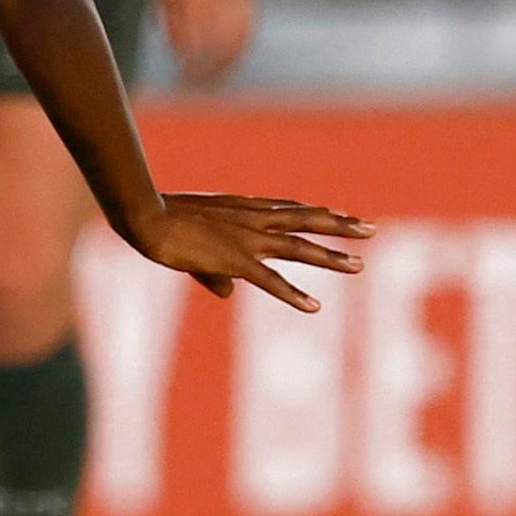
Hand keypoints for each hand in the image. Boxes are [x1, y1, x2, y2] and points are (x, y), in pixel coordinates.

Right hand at [116, 189, 370, 312]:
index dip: (318, 212)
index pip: (290, 209)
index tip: (342, 214)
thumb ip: (216, 273)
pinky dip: (293, 294)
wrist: (146, 217)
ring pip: (299, 248)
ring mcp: (247, 239)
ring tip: (358, 265)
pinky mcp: (235, 259)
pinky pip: (270, 281)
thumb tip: (229, 294)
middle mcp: (252, 220)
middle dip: (340, 226)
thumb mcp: (195, 247)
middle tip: (370, 230)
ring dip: (330, 258)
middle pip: (306, 220)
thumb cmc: (162, 224)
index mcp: (243, 210)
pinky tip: (314, 306)